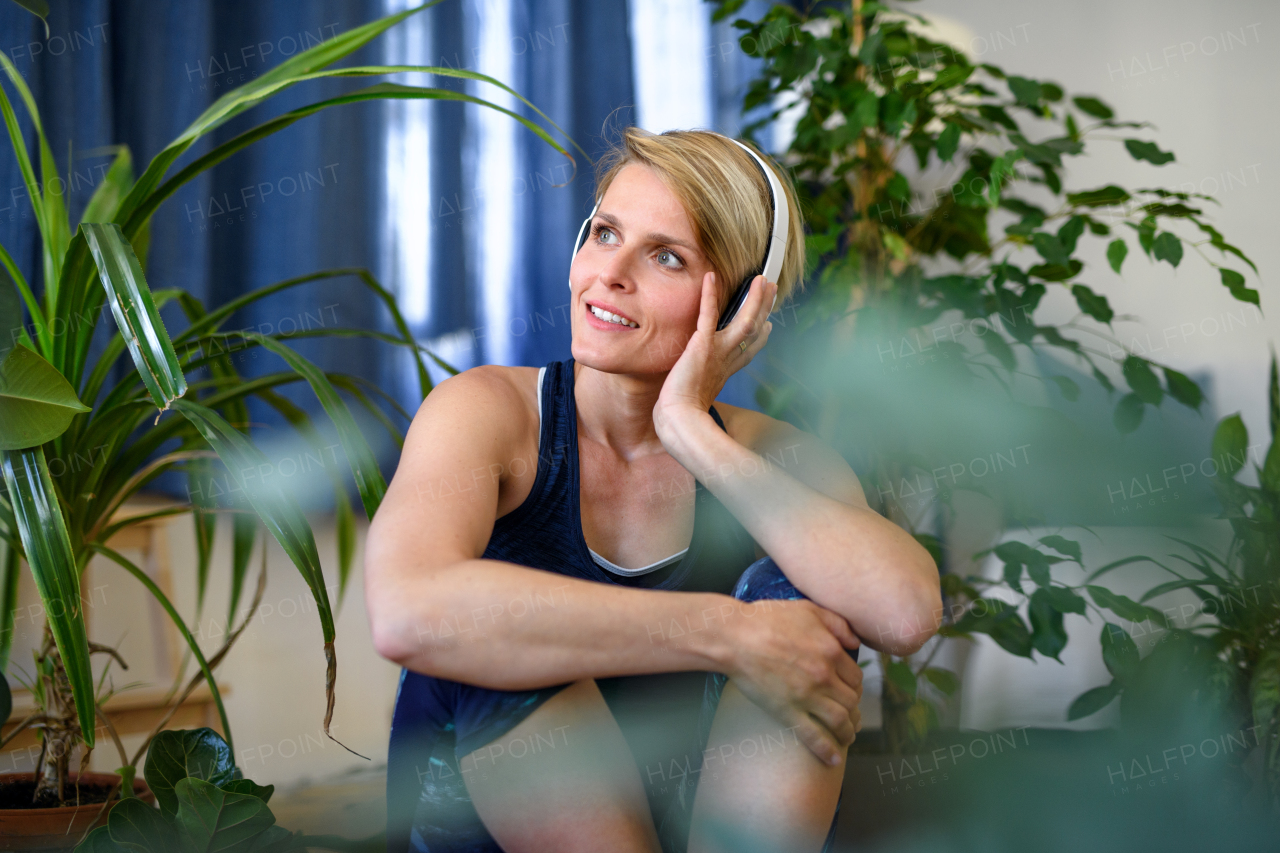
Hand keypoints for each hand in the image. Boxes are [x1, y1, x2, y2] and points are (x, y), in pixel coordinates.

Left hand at [653, 271, 776, 437]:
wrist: (680, 420)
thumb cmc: (681, 419)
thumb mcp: (694, 404)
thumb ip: (696, 398)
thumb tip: (692, 406)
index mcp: (724, 373)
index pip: (747, 351)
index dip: (760, 338)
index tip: (768, 326)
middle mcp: (726, 361)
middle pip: (753, 331)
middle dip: (764, 309)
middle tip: (771, 289)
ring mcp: (717, 352)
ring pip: (744, 321)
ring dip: (755, 300)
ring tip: (762, 280)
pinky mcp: (702, 345)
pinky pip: (708, 314)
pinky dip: (710, 295)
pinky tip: (711, 276)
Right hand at [721, 597, 862, 766]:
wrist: (734, 637)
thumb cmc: (767, 619)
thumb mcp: (808, 609)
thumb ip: (837, 624)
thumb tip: (856, 642)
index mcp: (831, 651)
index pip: (855, 677)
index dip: (855, 686)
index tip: (849, 691)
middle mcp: (824, 676)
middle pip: (851, 701)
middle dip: (854, 710)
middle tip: (851, 716)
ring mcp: (806, 696)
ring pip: (839, 721)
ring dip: (848, 732)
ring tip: (847, 736)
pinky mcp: (787, 711)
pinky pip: (813, 736)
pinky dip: (827, 750)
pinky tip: (833, 759)